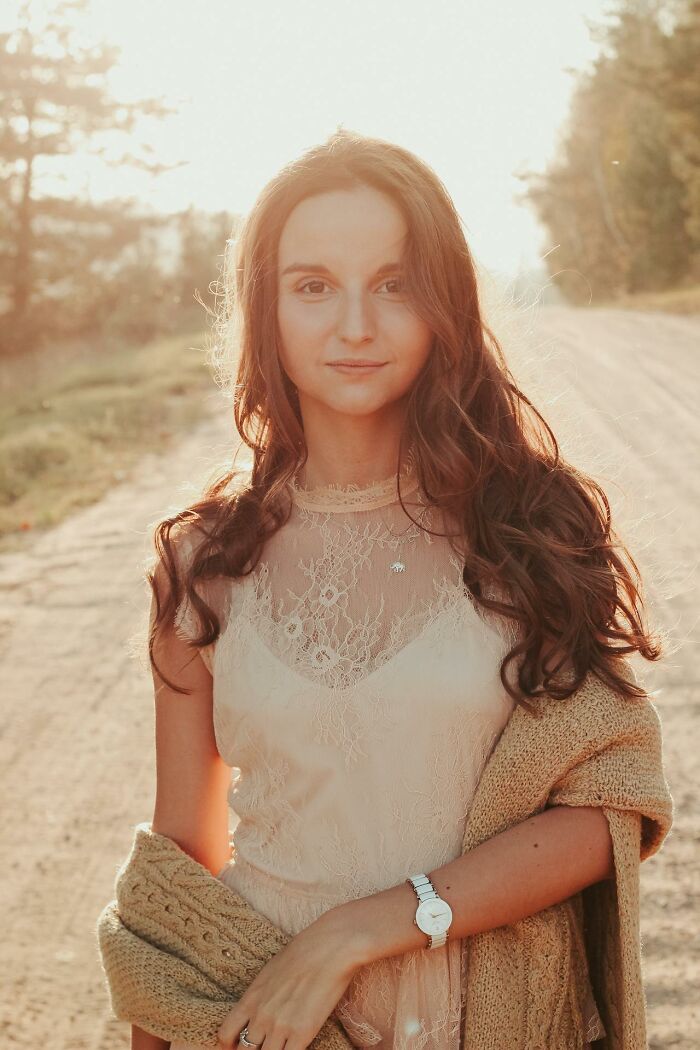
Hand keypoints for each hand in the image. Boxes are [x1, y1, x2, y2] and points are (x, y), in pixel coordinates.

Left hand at [216, 907, 362, 1049]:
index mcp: (251, 998)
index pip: (225, 1034)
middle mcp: (260, 1015)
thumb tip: (263, 1006)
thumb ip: (263, 994)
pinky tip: (299, 1046)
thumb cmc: (305, 950)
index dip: (231, 1045)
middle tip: (267, 1045)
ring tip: (285, 1044)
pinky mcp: (301, 1033)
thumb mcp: (272, 970)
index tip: (240, 1046)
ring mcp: (279, 1026)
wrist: (330, 946)